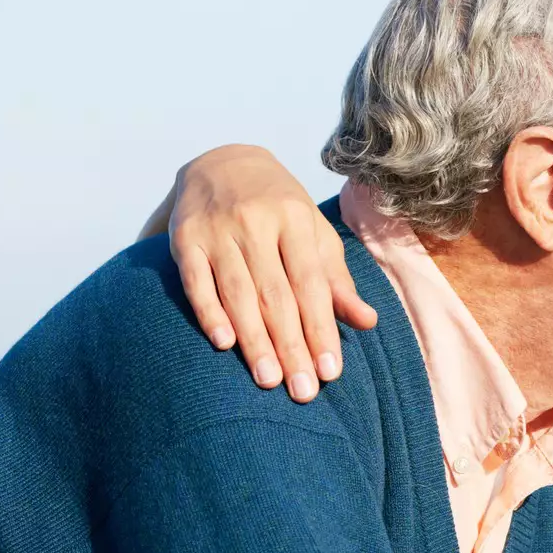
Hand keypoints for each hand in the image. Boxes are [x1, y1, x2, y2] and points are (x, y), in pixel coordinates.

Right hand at [168, 144, 376, 401]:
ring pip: (239, 292)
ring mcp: (218, 229)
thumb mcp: (313, 233)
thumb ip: (336, 279)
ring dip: (254, 340)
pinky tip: (224, 343)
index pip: (312, 284)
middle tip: (302, 391)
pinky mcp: (184, 237)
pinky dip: (209, 312)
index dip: (322, 329)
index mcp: (296, 220)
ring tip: (269, 380)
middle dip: (291, 346)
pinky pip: (196, 281)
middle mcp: (256, 222)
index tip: (330, 371)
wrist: (222, 161)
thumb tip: (368, 321)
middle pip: (277, 295)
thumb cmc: (279, 209)